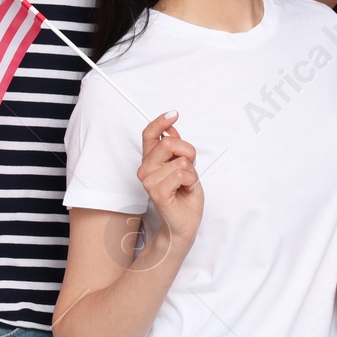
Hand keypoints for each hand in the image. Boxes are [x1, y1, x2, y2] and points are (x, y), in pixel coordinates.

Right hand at [136, 112, 201, 242]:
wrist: (185, 222)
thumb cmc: (184, 195)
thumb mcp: (184, 165)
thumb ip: (176, 148)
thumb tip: (171, 129)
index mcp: (150, 160)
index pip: (149, 134)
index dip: (160, 121)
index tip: (174, 114)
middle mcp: (145, 169)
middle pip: (168, 142)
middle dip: (188, 152)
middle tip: (189, 167)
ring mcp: (149, 181)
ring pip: (180, 160)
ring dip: (191, 172)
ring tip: (186, 183)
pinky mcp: (157, 192)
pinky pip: (181, 174)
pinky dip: (191, 180)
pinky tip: (186, 190)